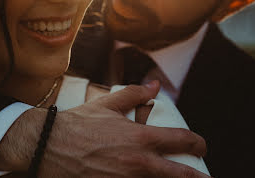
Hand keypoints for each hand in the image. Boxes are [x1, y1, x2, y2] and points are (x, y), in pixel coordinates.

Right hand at [0, 82, 208, 176]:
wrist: (50, 146)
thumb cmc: (79, 124)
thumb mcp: (107, 104)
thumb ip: (135, 94)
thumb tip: (155, 86)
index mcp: (141, 137)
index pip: (182, 140)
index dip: (198, 143)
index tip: (201, 146)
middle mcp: (140, 163)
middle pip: (183, 175)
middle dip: (198, 177)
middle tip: (204, 177)